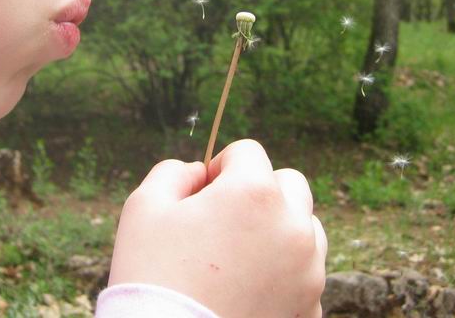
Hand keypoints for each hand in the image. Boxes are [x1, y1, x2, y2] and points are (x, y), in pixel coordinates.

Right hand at [107, 139, 326, 317]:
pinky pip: (305, 275)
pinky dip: (285, 274)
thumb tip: (198, 172)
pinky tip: (250, 289)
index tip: (201, 194)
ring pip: (306, 228)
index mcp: (255, 193)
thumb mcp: (144, 207)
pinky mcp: (310, 308)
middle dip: (259, 191)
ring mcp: (308, 271)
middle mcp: (292, 226)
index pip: (247, 152)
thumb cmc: (152, 276)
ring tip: (240, 255)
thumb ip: (174, 172)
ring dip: (280, 229)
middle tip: (224, 221)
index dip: (219, 167)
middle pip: (289, 184)